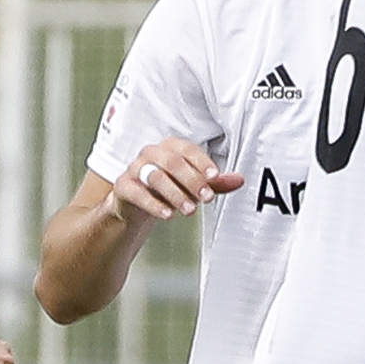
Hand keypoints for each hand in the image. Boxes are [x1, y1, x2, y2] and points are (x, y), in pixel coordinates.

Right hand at [109, 137, 242, 222]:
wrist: (136, 204)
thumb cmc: (170, 189)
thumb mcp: (194, 186)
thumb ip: (215, 183)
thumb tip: (241, 180)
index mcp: (170, 147)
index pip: (187, 149)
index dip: (202, 162)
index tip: (215, 177)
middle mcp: (151, 153)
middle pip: (173, 162)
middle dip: (192, 181)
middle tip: (207, 198)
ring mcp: (135, 168)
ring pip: (156, 176)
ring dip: (176, 194)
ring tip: (190, 211)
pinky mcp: (123, 186)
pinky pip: (137, 192)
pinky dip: (154, 204)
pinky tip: (168, 215)